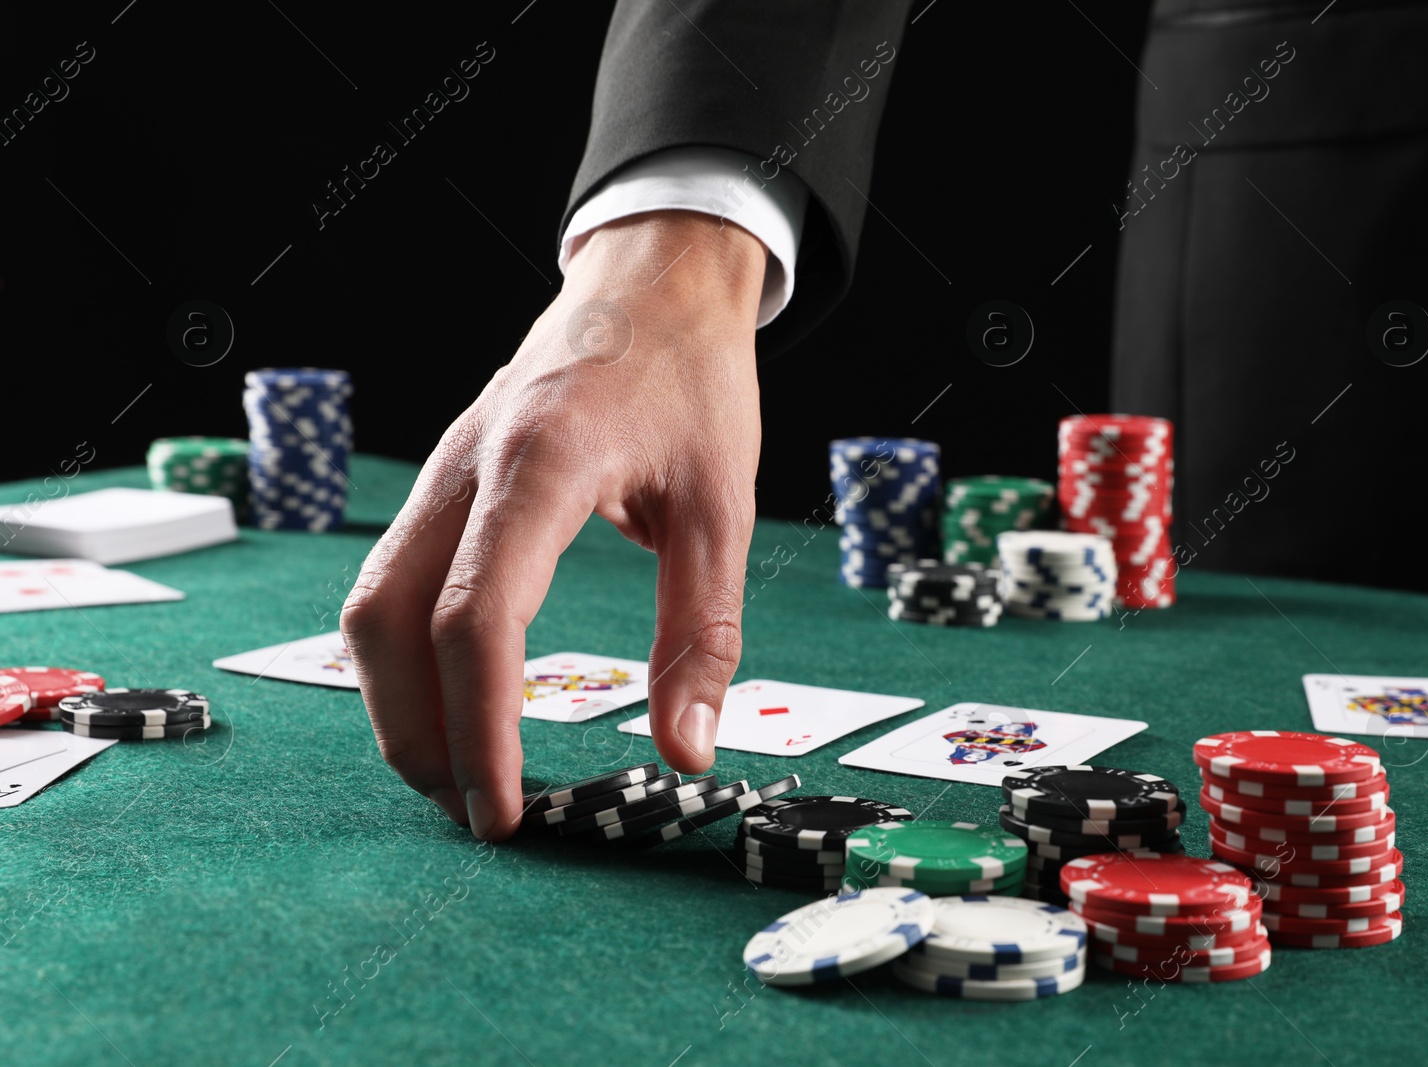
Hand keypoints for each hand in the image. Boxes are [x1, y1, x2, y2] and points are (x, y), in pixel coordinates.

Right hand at [342, 210, 766, 839]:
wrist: (650, 282)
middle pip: (388, 622)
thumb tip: (686, 753)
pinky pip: (390, 580)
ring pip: (369, 605)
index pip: (477, 616)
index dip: (481, 728)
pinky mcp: (440, 482)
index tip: (505, 810)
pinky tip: (449, 699)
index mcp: (544, 462)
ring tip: (457, 772)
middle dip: (418, 733)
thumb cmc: (694, 382)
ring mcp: (440, 470)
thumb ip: (703, 634)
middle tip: (478, 813)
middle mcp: (467, 466)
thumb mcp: (724, 507)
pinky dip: (403, 656)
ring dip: (397, 701)